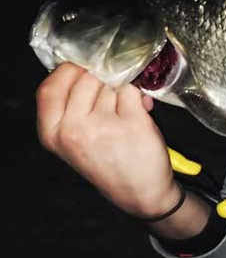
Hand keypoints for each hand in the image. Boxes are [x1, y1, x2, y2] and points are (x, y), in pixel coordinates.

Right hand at [35, 63, 180, 218]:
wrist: (140, 192)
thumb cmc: (108, 161)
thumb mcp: (75, 138)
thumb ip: (73, 106)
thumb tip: (92, 65)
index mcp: (52, 133)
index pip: (50, 87)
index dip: (69, 71)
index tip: (84, 67)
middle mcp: (73, 129)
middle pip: (85, 78)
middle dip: (103, 76)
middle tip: (114, 87)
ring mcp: (103, 126)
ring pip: (112, 82)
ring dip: (123, 86)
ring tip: (127, 105)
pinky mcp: (133, 123)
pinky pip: (134, 90)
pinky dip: (140, 93)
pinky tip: (142, 105)